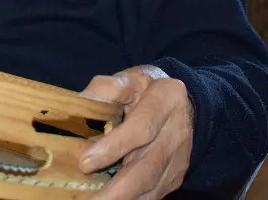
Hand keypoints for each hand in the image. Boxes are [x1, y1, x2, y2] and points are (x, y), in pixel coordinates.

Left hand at [78, 65, 193, 199]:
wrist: (185, 106)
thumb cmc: (148, 91)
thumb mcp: (130, 79)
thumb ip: (106, 87)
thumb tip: (82, 102)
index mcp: (166, 100)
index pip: (141, 128)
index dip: (114, 147)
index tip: (85, 163)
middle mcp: (175, 134)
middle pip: (147, 167)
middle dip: (118, 190)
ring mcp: (177, 160)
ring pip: (151, 187)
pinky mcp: (173, 178)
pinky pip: (152, 195)